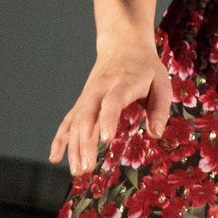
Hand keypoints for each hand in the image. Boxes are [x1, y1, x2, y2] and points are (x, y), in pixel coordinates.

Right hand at [50, 40, 172, 175]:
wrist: (123, 45)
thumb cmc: (146, 68)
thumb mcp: (162, 83)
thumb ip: (160, 109)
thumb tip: (156, 135)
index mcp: (122, 83)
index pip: (111, 102)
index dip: (107, 120)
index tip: (105, 140)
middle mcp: (99, 90)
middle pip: (87, 116)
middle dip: (84, 143)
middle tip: (86, 168)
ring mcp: (88, 96)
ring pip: (76, 123)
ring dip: (74, 147)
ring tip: (78, 172)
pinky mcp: (82, 102)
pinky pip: (68, 121)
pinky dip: (60, 139)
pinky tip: (56, 157)